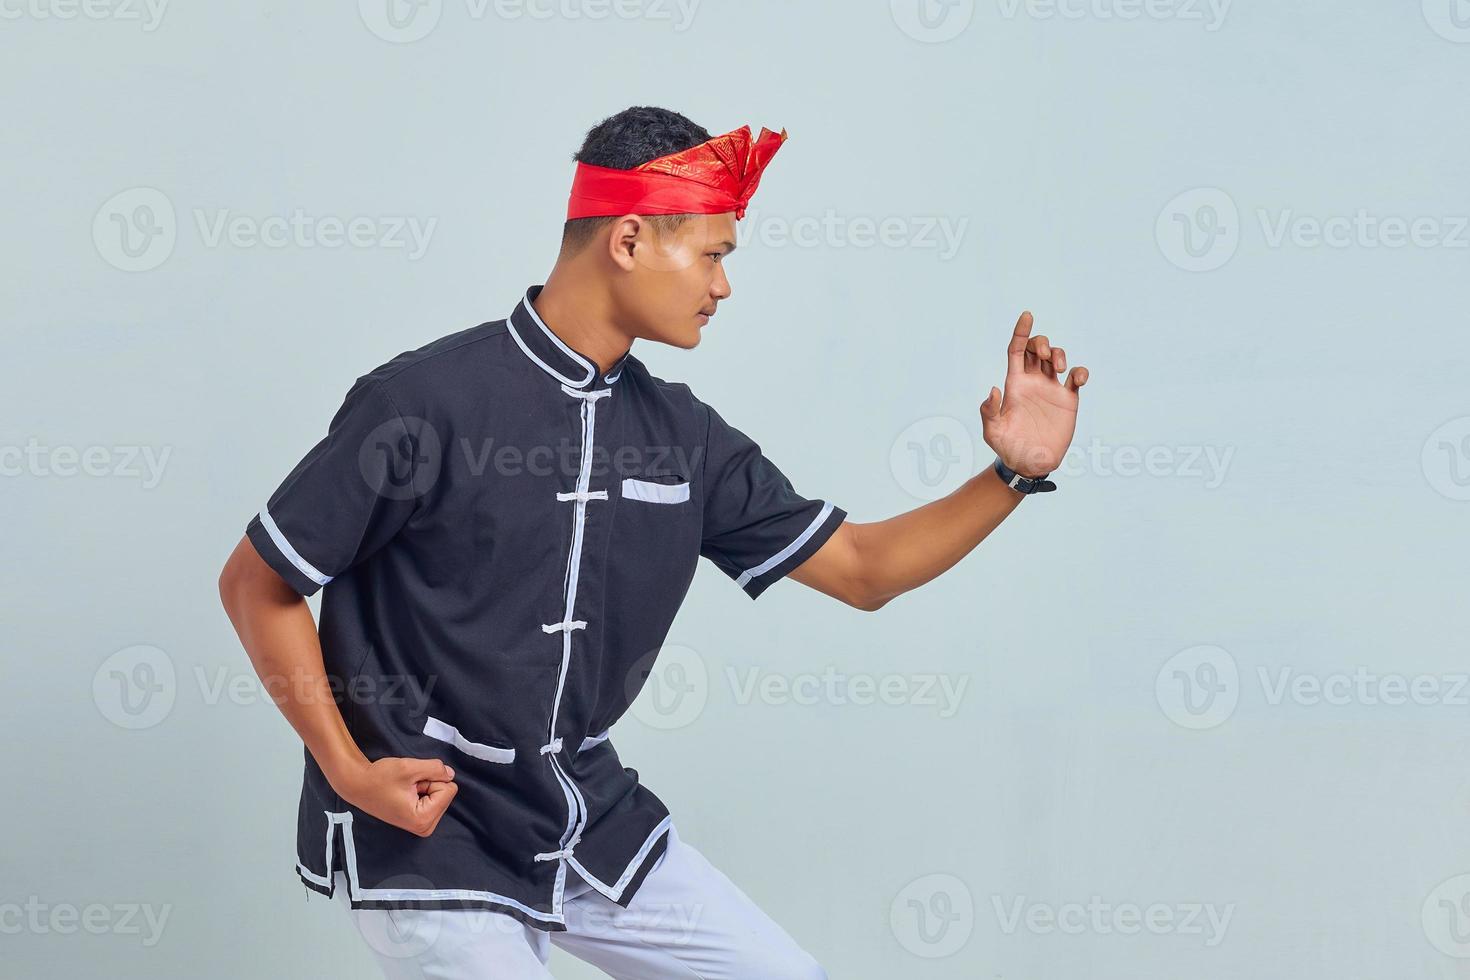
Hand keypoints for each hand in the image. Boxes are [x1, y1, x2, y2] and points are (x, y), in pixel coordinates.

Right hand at [332, 756, 458, 837]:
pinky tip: (404, 793)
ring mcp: (421, 826)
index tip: (410, 784)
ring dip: (424, 786)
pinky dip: (421, 791)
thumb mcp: (409, 767)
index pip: (449, 789)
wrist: (358, 785)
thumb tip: (450, 774)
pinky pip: (432, 798)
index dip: (431, 779)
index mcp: (423, 819)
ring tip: (404, 789)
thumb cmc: (379, 778)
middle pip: (446, 793)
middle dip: (428, 784)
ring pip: (440, 794)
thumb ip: (435, 769)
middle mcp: (424, 827)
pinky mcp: (418, 820)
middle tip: (406, 786)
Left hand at [979, 311, 1089, 476]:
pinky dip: (1080, 371)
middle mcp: (1033, 382)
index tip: (1027, 315)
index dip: (1020, 332)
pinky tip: (1078, 378)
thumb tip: (994, 389)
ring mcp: (1051, 389)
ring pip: (1056, 358)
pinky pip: (1076, 377)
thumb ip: (989, 411)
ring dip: (1058, 354)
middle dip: (1040, 342)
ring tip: (1057, 369)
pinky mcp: (1068, 399)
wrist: (1029, 464)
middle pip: (1036, 349)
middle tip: (1042, 356)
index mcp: (1014, 384)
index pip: (1016, 350)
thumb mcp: (992, 432)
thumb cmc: (1007, 448)